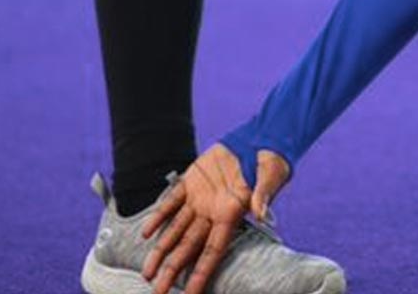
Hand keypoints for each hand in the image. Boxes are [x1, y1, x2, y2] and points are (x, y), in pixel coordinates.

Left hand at [141, 144, 291, 293]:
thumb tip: (260, 213)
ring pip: (176, 230)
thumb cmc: (271, 160)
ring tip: (148, 272)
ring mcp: (200, 199)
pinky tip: (146, 233)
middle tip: (158, 291)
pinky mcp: (191, 181)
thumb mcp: (271, 176)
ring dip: (161, 250)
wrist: (260, 139)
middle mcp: (213, 212)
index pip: (213, 251)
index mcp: (232, 214)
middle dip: (173, 270)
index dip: (200, 273)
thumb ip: (263, 195)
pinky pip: (171, 202)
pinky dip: (158, 216)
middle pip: (189, 247)